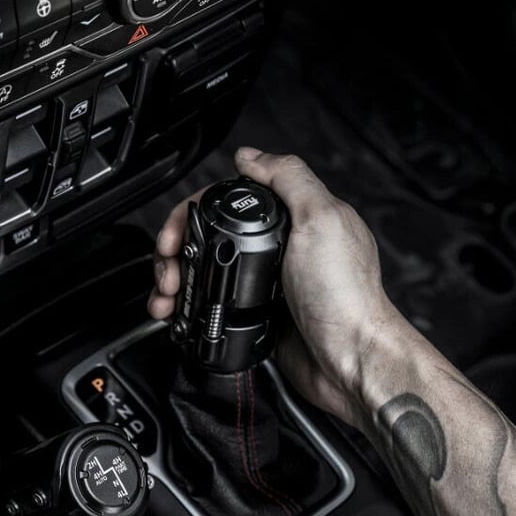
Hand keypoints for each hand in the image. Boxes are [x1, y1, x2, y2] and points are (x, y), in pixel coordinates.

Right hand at [148, 148, 402, 425]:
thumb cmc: (345, 297)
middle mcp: (278, 251)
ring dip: (179, 283)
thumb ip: (288, 178)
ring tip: (167, 298)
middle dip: (178, 254)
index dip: (192, 214)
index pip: (228, 204)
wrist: (348, 360)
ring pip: (207, 274)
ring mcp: (265, 285)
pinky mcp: (257, 317)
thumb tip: (251, 155)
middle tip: (169, 272)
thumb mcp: (321, 219)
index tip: (174, 234)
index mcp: (294, 221)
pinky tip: (178, 314)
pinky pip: (214, 306)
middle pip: (210, 239)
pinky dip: (191, 309)